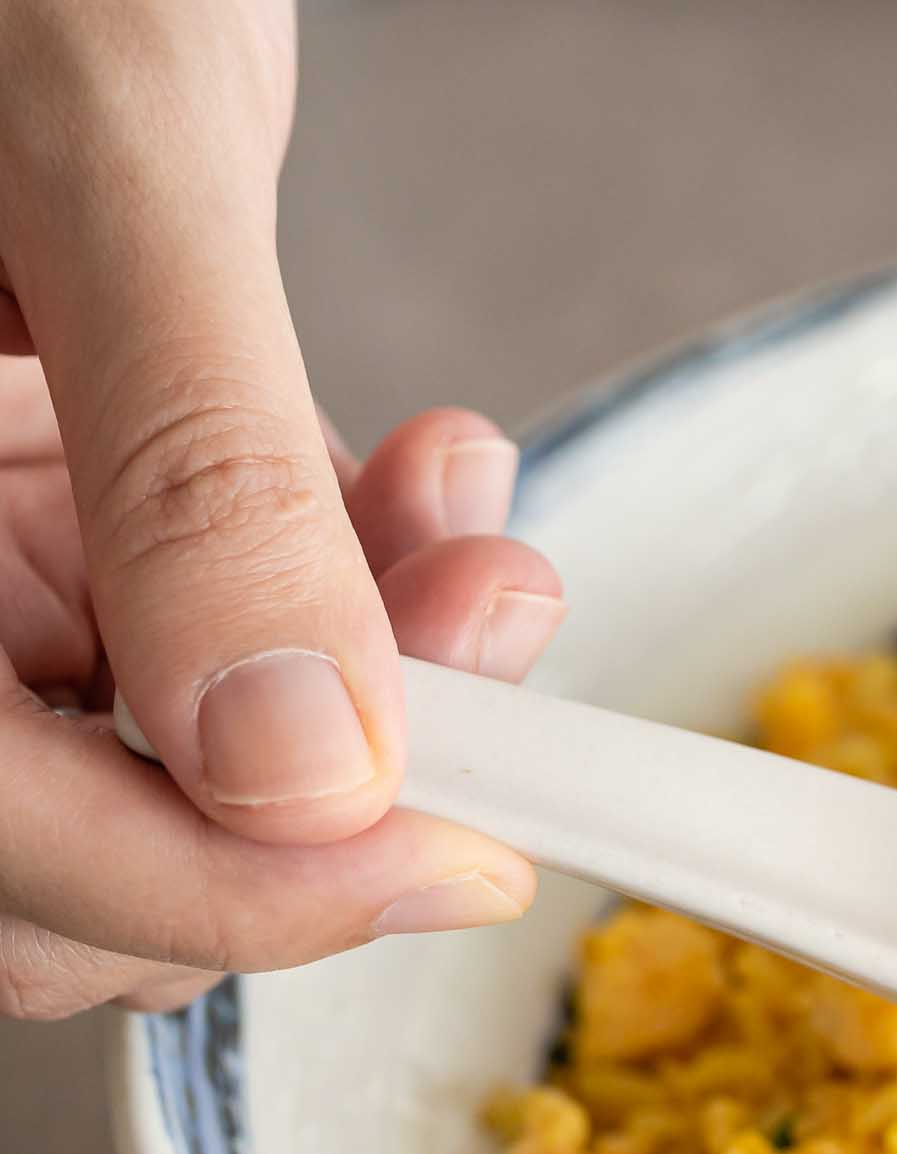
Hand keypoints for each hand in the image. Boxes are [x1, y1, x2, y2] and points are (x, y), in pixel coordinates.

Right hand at [0, 1, 553, 1019]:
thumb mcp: (105, 168)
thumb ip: (198, 467)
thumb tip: (298, 760)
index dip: (222, 892)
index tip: (448, 857)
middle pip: (76, 844)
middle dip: (319, 792)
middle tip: (490, 691)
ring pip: (168, 750)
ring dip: (369, 688)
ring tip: (476, 555)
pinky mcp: (56, 492)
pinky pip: (212, 623)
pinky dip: (351, 590)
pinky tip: (429, 489)